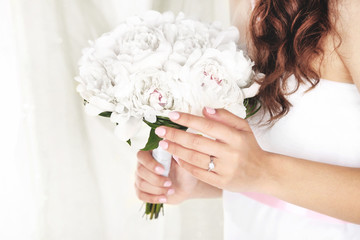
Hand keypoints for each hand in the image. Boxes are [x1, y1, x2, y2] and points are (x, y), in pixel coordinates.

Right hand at [135, 150, 197, 203]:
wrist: (186, 185)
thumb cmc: (184, 170)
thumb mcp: (183, 160)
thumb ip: (176, 151)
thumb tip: (169, 141)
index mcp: (151, 153)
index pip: (142, 155)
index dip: (150, 164)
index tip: (163, 170)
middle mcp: (143, 164)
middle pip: (140, 171)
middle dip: (156, 179)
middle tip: (170, 183)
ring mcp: (141, 177)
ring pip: (141, 184)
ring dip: (157, 189)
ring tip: (171, 190)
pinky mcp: (142, 190)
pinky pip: (140, 195)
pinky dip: (153, 198)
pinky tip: (164, 198)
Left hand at [154, 107, 272, 193]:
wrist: (263, 173)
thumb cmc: (249, 147)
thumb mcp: (243, 128)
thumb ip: (225, 117)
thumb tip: (205, 109)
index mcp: (235, 137)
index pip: (207, 125)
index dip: (188, 120)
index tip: (172, 115)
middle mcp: (230, 153)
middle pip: (197, 142)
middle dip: (175, 136)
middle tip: (160, 131)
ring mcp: (225, 169)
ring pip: (195, 158)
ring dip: (176, 150)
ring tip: (163, 144)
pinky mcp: (221, 182)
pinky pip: (199, 173)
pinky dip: (185, 165)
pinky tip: (176, 158)